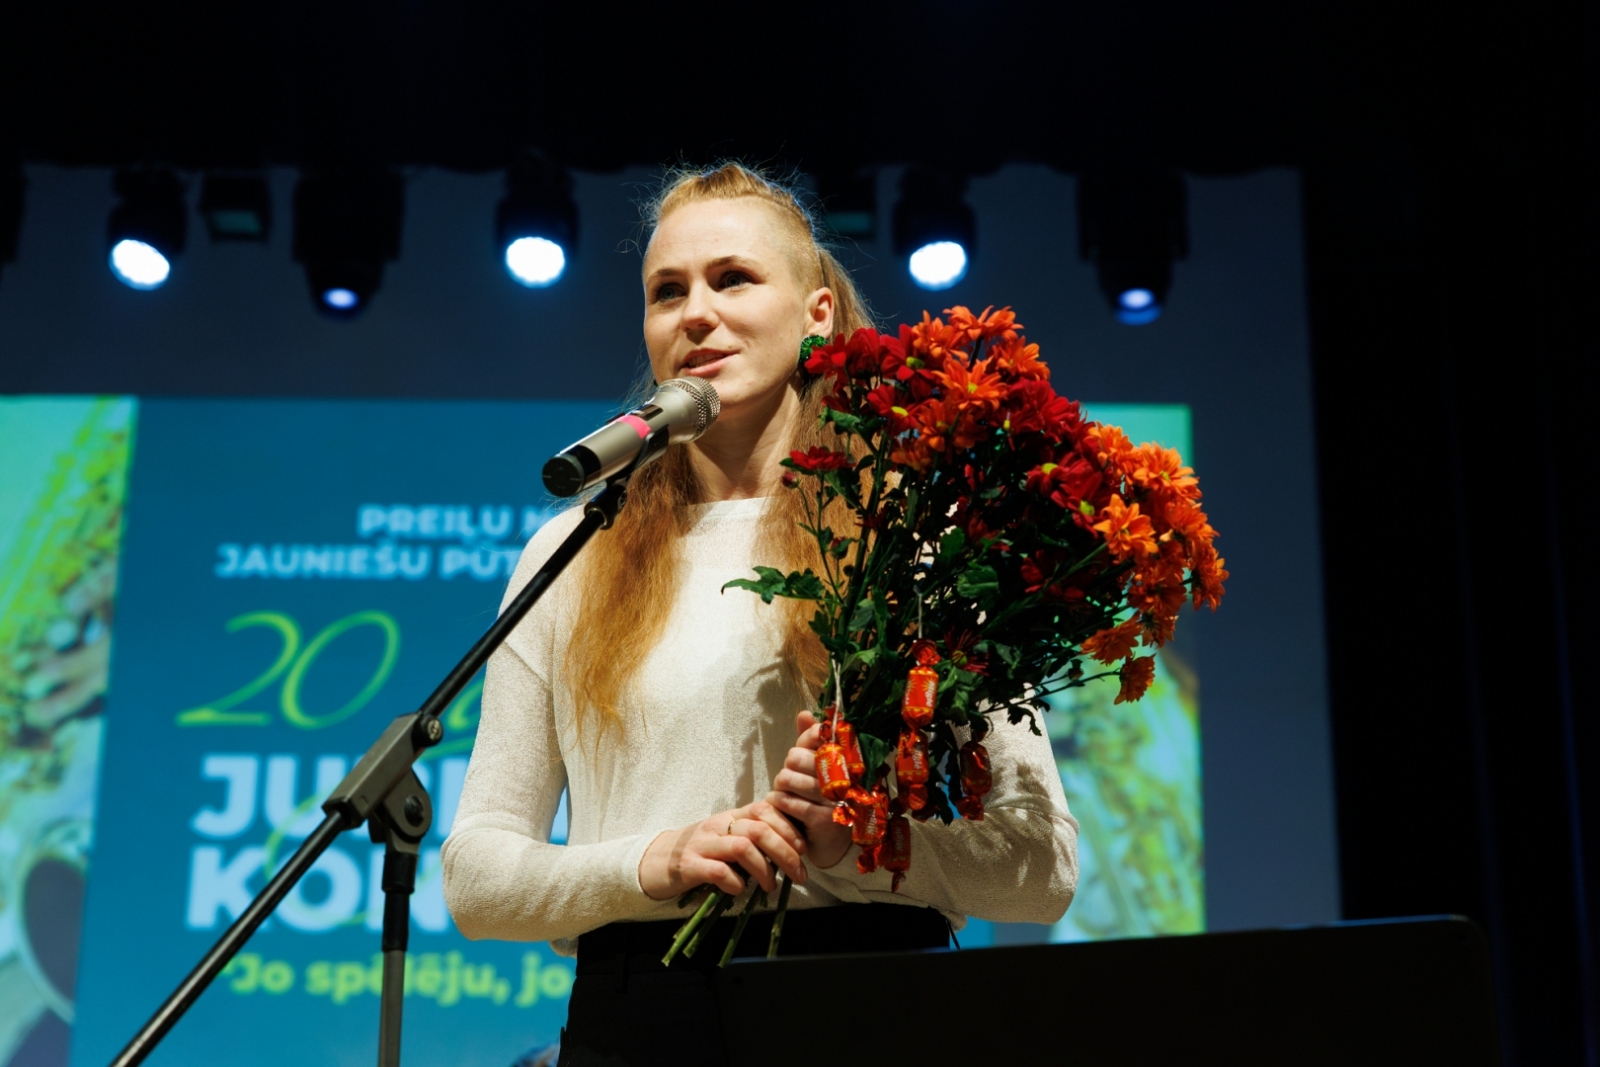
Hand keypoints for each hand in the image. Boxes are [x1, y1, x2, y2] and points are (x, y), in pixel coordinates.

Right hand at [639, 799, 807, 899]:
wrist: (654, 862)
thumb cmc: (698, 853)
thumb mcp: (726, 839)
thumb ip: (752, 840)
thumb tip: (791, 852)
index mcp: (730, 817)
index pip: (765, 808)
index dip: (788, 827)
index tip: (802, 849)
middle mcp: (717, 826)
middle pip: (759, 829)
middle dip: (785, 852)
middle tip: (799, 874)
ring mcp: (702, 845)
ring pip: (742, 847)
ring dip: (764, 869)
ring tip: (771, 887)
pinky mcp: (689, 866)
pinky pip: (719, 871)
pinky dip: (735, 883)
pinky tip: (740, 890)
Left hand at [765, 710, 854, 870]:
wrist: (835, 844)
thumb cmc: (824, 798)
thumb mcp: (818, 767)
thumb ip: (811, 740)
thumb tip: (804, 713)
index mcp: (846, 759)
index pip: (816, 735)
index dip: (804, 744)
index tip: (805, 756)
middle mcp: (845, 777)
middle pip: (795, 757)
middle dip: (788, 768)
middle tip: (793, 780)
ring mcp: (835, 799)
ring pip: (786, 779)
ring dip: (780, 787)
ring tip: (787, 793)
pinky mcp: (822, 819)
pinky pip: (785, 801)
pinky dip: (777, 803)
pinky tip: (783, 806)